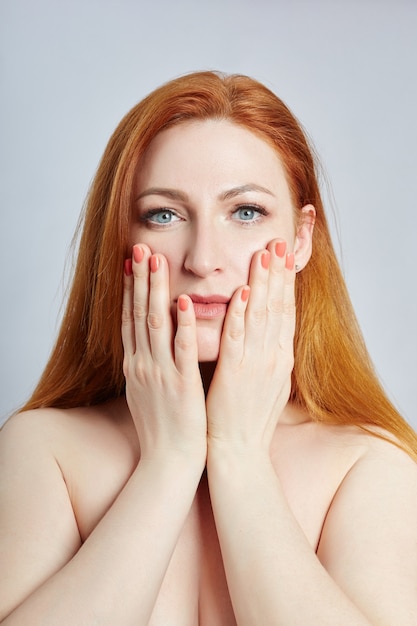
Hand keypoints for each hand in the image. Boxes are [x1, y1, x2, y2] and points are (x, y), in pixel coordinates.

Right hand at [122, 244, 206, 463]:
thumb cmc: (162, 430)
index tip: (131, 265)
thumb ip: (146, 366)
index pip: (131, 320)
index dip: (130, 290)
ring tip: (155, 261)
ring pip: (155, 324)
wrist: (168, 463)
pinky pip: (181, 350)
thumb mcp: (146, 393)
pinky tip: (183, 302)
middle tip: (139, 249)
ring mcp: (160, 374)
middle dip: (139, 280)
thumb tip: (146, 348)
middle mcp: (143, 365)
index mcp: (136, 366)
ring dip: (155, 291)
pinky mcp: (181, 385)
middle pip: (138, 314)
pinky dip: (181, 325)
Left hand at [206, 239, 295, 453]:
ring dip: (262, 283)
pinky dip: (240, 315)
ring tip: (264, 254)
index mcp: (279, 358)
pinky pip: (237, 339)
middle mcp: (272, 357)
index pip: (285, 311)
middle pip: (277, 306)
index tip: (283, 255)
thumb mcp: (267, 381)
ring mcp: (256, 365)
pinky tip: (242, 293)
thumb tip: (269, 330)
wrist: (240, 452)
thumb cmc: (248, 417)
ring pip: (260, 316)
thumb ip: (268, 353)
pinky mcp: (235, 375)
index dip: (284, 281)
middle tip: (279, 241)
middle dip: (278, 272)